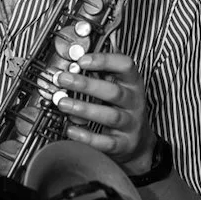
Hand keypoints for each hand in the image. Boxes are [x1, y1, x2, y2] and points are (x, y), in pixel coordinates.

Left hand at [55, 50, 155, 173]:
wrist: (138, 142)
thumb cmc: (123, 109)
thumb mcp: (119, 86)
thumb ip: (102, 71)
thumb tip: (79, 55)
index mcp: (133, 84)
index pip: (125, 66)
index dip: (104, 60)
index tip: (82, 60)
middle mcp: (134, 103)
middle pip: (113, 92)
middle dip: (86, 85)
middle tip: (64, 79)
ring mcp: (130, 124)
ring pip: (109, 116)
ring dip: (83, 109)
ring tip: (62, 103)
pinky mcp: (122, 144)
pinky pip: (105, 142)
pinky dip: (87, 136)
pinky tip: (71, 129)